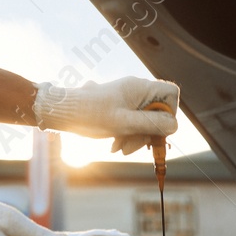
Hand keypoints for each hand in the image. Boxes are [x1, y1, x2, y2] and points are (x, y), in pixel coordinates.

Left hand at [32, 76, 179, 153]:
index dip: (169, 113)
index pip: (170, 94)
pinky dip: (127, 135)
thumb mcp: (123, 124)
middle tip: (132, 147)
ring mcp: (128, 99)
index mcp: (139, 87)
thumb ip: (151, 124)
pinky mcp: (119, 109)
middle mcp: (136, 90)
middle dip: (148, 132)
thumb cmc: (90, 115)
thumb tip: (174, 126)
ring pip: (145, 120)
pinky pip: (133, 123)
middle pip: (158, 112)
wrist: (62, 113)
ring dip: (136, 137)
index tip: (157, 130)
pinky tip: (115, 144)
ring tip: (118, 148)